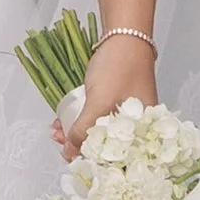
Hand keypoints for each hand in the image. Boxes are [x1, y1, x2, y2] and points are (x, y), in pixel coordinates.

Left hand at [56, 34, 158, 158]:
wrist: (124, 35)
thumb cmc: (120, 68)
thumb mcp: (99, 104)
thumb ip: (84, 131)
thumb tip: (69, 153)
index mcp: (142, 132)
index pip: (117, 160)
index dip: (94, 163)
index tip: (72, 161)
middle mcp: (137, 127)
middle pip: (106, 147)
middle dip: (81, 148)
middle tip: (60, 144)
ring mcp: (126, 114)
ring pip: (98, 132)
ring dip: (77, 134)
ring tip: (57, 132)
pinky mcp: (115, 103)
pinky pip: (96, 119)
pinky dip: (80, 121)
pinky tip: (64, 122)